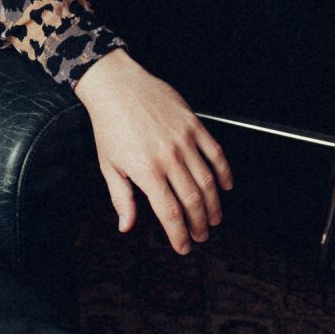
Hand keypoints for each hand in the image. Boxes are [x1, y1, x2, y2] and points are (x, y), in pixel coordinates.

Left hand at [71, 48, 232, 254]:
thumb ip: (122, 198)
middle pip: (192, 200)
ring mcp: (184, 140)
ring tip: (214, 218)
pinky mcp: (194, 125)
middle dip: (200, 224)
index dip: (179, 235)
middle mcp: (168, 157)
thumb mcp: (108, 166)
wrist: (117, 87)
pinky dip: (224, 172)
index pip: (169, 213)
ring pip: (208, 180)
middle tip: (202, 236)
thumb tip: (126, 225)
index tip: (184, 246)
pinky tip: (226, 186)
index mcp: (146, 170)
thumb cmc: (110, 125)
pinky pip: (216, 152)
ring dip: (214, 204)